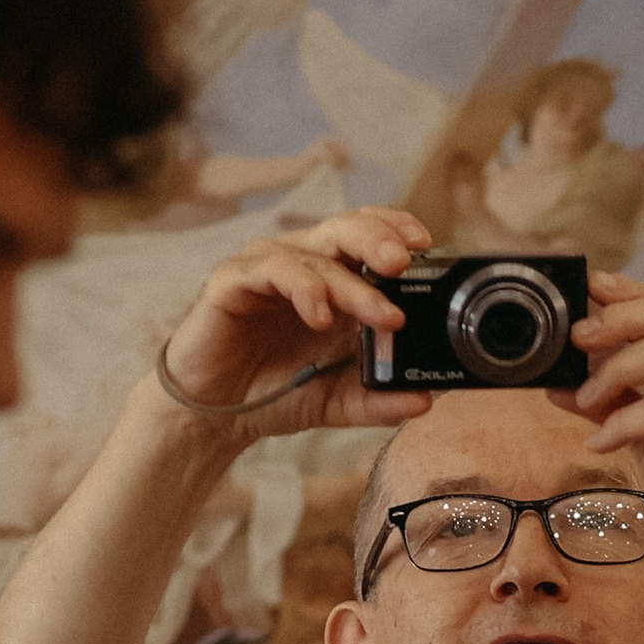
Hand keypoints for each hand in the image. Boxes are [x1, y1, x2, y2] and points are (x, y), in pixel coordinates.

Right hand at [155, 209, 435, 438]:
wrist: (215, 414)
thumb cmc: (275, 392)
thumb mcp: (337, 401)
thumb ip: (377, 399)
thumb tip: (424, 400)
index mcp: (334, 279)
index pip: (371, 236)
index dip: (398, 231)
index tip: (428, 248)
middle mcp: (304, 263)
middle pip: (347, 228)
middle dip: (380, 241)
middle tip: (405, 263)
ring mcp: (268, 267)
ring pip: (316, 253)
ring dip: (353, 284)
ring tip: (381, 316)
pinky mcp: (233, 281)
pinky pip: (272, 269)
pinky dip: (302, 289)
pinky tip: (319, 315)